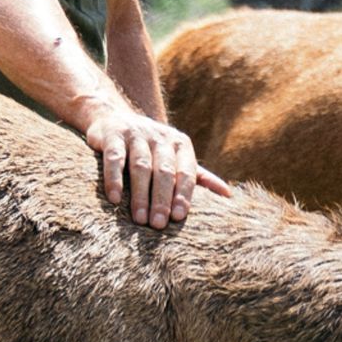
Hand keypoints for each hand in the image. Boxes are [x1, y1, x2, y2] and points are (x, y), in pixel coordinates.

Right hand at [84, 98, 230, 227]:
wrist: (115, 117)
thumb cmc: (152, 148)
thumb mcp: (177, 157)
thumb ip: (199, 176)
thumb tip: (228, 195)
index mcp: (180, 144)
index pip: (186, 171)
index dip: (183, 194)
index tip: (178, 218)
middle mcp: (160, 137)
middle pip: (164, 171)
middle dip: (162, 199)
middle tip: (159, 225)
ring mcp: (136, 134)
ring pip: (140, 166)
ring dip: (140, 194)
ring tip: (140, 219)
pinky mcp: (112, 135)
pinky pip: (115, 158)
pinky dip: (114, 179)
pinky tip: (115, 198)